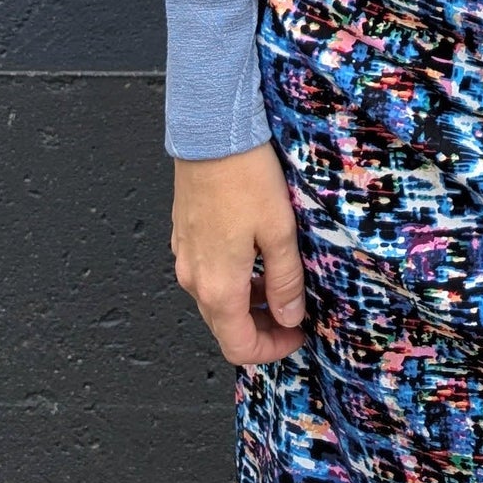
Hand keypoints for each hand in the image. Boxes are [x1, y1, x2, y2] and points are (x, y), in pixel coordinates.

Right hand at [171, 138, 307, 365]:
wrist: (210, 133)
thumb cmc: (246, 178)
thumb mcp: (280, 230)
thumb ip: (285, 281)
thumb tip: (290, 318)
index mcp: (218, 286)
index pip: (238, 346)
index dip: (271, 350)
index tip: (299, 335)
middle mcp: (193, 279)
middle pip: (224, 327)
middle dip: (261, 329)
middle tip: (294, 313)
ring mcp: (184, 257)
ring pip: (215, 301)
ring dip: (247, 304)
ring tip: (279, 282)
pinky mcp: (184, 237)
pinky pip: (207, 274)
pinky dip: (232, 280)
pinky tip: (255, 257)